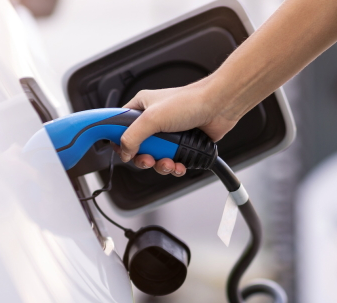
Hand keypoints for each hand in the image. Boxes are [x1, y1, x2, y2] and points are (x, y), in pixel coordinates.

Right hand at [114, 78, 239, 176]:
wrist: (219, 106)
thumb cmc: (190, 101)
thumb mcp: (153, 118)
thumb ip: (133, 136)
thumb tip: (124, 152)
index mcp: (141, 107)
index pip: (118, 126)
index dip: (117, 139)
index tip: (119, 151)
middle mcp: (154, 120)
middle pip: (137, 148)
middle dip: (143, 158)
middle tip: (148, 160)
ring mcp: (169, 134)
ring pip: (155, 158)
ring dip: (160, 165)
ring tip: (168, 162)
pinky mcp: (182, 144)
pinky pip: (172, 161)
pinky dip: (174, 167)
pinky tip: (179, 165)